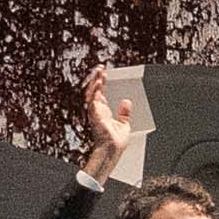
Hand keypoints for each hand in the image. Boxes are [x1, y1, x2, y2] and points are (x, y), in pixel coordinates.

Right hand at [78, 62, 137, 180]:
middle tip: (100, 68)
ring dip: (95, 81)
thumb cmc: (115, 143)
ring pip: (92, 93)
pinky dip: (95, 90)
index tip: (104, 73)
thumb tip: (126, 102)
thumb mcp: (124, 124)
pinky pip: (93, 99)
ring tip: (99, 71)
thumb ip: (124, 113)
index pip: (101, 94)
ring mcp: (95, 112)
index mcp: (103, 112)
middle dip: (96, 78)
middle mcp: (97, 111)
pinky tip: (98, 82)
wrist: (112, 151)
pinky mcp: (95, 114)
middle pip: (94, 91)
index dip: (102, 83)